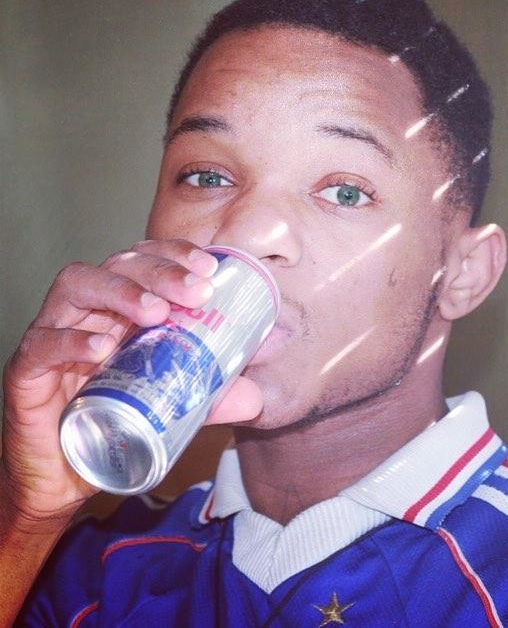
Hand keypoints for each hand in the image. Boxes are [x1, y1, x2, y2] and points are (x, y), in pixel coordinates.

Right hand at [1, 239, 262, 528]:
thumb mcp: (173, 406)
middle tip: (196, 291)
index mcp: (120, 310)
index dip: (174, 253)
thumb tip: (256, 396)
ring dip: (120, 291)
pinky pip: (43, 344)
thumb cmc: (115, 425)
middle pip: (117, 265)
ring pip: (76, 287)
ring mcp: (54, 335)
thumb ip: (211, 398)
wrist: (64, 476)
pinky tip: (103, 349)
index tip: (208, 267)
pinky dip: (72, 341)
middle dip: (160, 270)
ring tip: (155, 311)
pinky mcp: (27, 371)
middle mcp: (88, 312)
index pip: (145, 260)